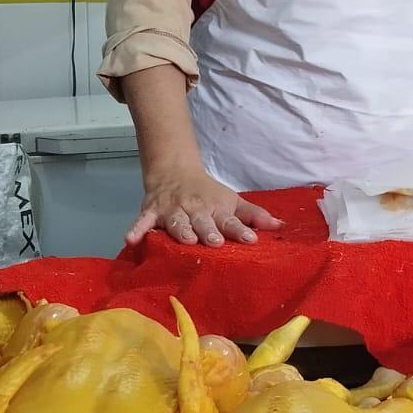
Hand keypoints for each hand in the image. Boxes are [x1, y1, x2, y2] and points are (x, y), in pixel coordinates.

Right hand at [126, 168, 280, 247]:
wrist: (175, 171)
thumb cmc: (208, 193)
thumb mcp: (232, 200)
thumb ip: (254, 215)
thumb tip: (281, 226)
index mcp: (216, 209)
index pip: (230, 220)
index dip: (240, 230)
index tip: (251, 239)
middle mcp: (195, 210)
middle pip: (202, 222)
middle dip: (208, 231)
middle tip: (215, 242)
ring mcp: (172, 210)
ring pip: (176, 222)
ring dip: (180, 230)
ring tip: (185, 241)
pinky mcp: (151, 212)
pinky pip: (142, 221)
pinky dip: (137, 229)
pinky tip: (131, 239)